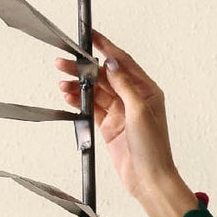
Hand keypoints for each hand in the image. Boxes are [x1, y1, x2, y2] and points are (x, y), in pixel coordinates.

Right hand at [54, 31, 193, 216]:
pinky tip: (68, 96)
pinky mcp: (109, 126)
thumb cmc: (153, 150)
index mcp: (146, 91)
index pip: (123, 62)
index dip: (106, 47)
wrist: (149, 181)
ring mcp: (120, 112)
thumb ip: (124, 85)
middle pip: (105, 76)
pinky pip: (91, 108)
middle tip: (65, 62)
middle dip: (84, 69)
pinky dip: (79, 101)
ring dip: (78, 86)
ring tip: (62, 82)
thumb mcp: (140, 111)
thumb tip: (112, 63)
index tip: (91, 36)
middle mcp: (133, 99)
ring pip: (95, 91)